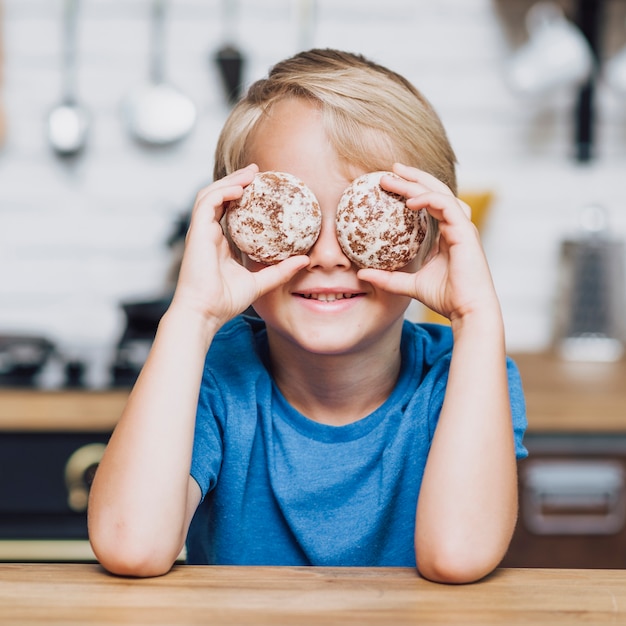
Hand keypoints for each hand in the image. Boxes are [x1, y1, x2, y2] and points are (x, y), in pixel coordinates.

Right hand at [171, 164, 309, 328]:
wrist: (205, 312)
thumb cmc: (225, 301)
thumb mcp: (260, 283)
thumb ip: (280, 271)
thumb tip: (304, 260)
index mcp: (219, 244)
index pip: (228, 211)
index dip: (242, 196)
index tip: (262, 187)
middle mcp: (208, 234)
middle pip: (219, 197)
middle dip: (237, 180)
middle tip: (257, 170)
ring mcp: (201, 232)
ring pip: (211, 194)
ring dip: (230, 180)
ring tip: (250, 173)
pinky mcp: (196, 232)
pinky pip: (207, 203)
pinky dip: (222, 192)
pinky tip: (239, 188)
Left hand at [357, 163, 499, 322]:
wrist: (467, 311)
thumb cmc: (445, 298)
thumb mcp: (408, 285)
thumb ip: (388, 278)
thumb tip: (361, 274)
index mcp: (447, 234)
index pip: (430, 203)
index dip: (412, 189)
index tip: (390, 182)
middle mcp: (456, 226)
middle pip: (436, 191)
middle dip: (414, 177)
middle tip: (391, 168)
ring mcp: (462, 227)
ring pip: (440, 194)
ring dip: (417, 182)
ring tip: (395, 175)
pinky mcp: (466, 232)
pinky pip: (447, 206)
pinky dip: (429, 200)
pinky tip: (410, 201)